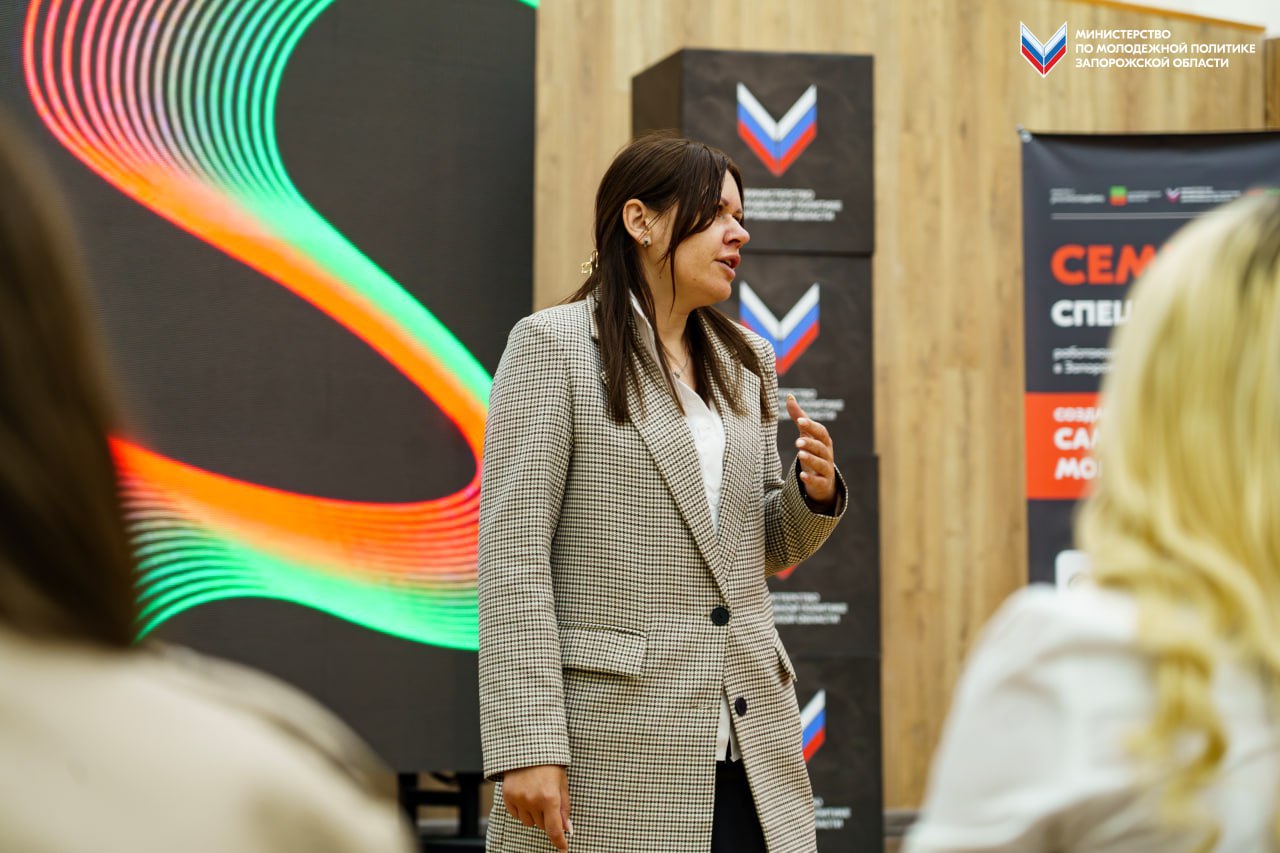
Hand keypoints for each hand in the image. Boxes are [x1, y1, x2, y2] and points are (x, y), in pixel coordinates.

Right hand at [502, 764, 571, 849]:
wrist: (528, 748)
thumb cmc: (550, 764)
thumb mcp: (562, 784)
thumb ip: (564, 808)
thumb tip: (567, 829)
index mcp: (550, 797)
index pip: (555, 830)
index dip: (560, 842)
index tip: (563, 849)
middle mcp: (533, 801)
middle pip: (542, 825)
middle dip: (547, 818)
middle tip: (548, 801)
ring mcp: (519, 799)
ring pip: (529, 822)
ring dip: (534, 815)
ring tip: (536, 796)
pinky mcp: (508, 796)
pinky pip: (516, 815)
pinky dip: (522, 810)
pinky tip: (526, 795)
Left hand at [786, 394, 835, 509]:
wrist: (823, 482)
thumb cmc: (814, 453)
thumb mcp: (807, 435)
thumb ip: (799, 417)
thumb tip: (789, 396)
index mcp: (824, 441)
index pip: (820, 431)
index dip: (811, 426)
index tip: (799, 421)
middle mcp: (827, 454)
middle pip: (821, 447)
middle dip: (811, 443)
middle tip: (798, 441)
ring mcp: (826, 470)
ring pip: (821, 463)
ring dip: (811, 459)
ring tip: (800, 454)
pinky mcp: (822, 483)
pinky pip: (818, 481)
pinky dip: (811, 479)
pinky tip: (803, 476)